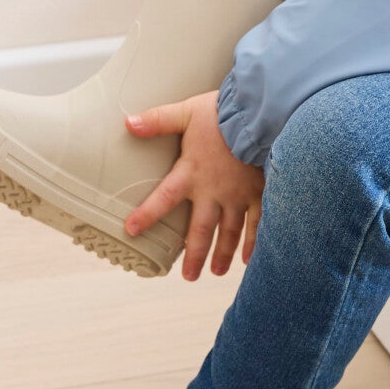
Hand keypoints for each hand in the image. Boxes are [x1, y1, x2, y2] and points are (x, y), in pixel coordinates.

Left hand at [124, 91, 263, 282]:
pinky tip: (248, 260)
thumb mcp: (187, 112)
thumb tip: (128, 123)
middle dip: (194, 255)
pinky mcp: (259, 193)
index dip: (146, 215)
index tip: (132, 230)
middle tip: (188, 277)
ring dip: (221, 254)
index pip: (163, 199)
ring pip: (228, 232)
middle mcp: (213, 191)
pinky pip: (256, 223)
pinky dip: (253, 242)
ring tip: (215, 273)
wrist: (261, 113)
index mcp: (191, 173)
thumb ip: (158, 120)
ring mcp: (238, 195)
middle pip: (200, 230)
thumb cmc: (222, 111)